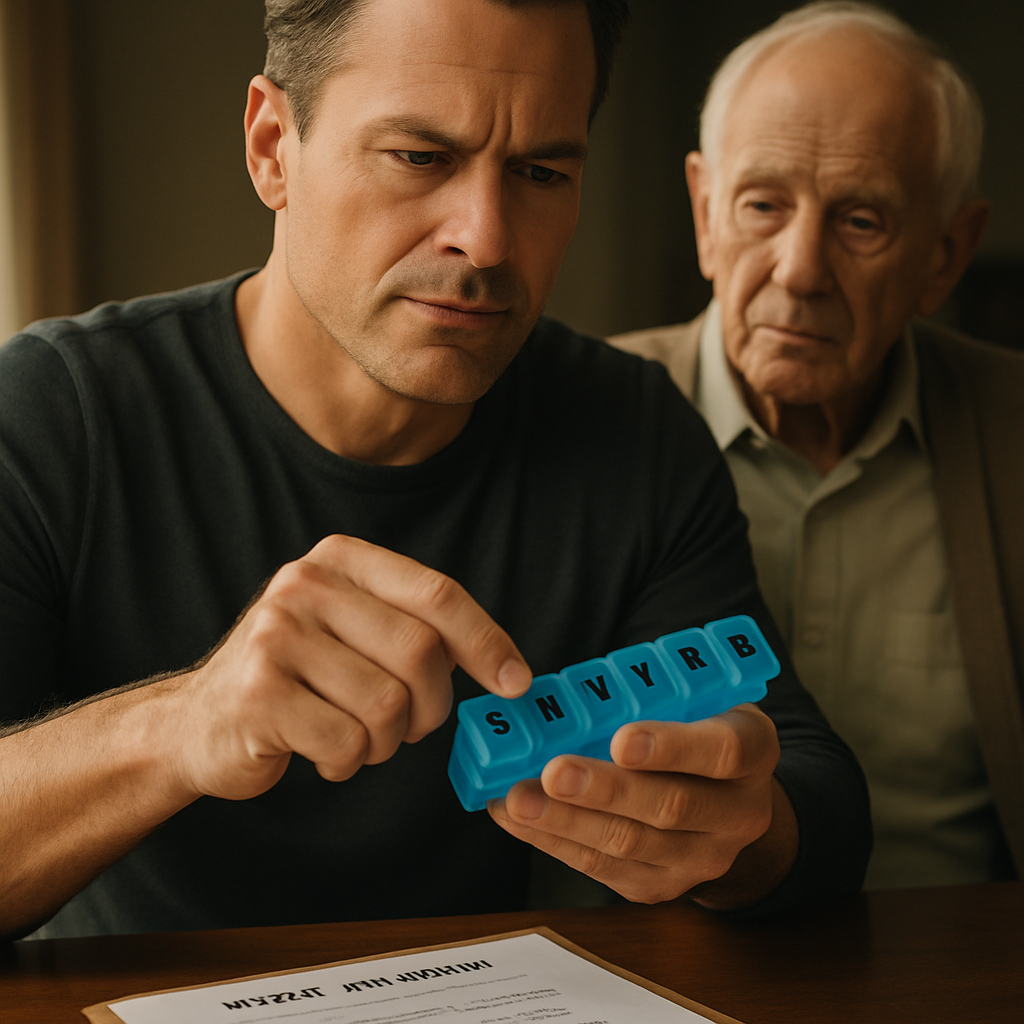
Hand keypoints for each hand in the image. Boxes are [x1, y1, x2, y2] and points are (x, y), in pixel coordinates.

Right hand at [164, 534, 531, 802]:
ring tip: (355, 735)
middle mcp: (305, 585)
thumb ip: (413, 627)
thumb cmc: (297, 678)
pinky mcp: (258, 693)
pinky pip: (348, 741)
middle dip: (431, 706)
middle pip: (420, 651)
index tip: (516, 682)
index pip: (436, 593)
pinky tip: (323, 750)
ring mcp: (276, 636)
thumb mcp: (352, 629)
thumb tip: (506, 666)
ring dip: (386, 741)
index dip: (486, 639)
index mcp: (339, 560)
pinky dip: (348, 762)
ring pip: (388, 704)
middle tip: (410, 727)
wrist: (199, 722)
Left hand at [488, 705, 795, 908]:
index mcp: (754, 750)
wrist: (723, 797)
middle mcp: (739, 813)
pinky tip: (518, 818)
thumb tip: (574, 695)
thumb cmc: (695, 729)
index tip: (621, 739)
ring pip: (631, 844)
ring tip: (519, 798)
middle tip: (553, 772)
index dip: (671, 747)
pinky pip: (603, 868)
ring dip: (567, 821)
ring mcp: (702, 858)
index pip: (722, 751)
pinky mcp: (661, 886)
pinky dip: (554, 841)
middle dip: (605, 790)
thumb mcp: (697, 699)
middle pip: (671, 806)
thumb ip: (654, 696)